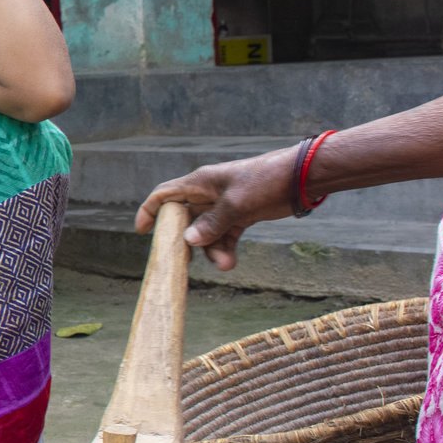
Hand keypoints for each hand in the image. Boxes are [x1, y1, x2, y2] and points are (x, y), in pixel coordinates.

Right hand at [133, 147, 297, 270]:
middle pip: (185, 219)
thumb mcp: (236, 203)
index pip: (165, 195)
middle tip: (185, 262)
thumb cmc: (265, 180)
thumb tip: (189, 241)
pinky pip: (225, 235)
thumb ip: (212, 224)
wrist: (301, 177)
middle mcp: (208, 194)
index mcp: (200, 183)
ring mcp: (224, 205)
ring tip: (225, 265)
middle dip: (186, 241)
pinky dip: (226, 248)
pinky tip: (231, 262)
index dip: (150, 212)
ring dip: (213, 250)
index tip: (142, 231)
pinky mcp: (240, 215)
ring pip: (207, 232)